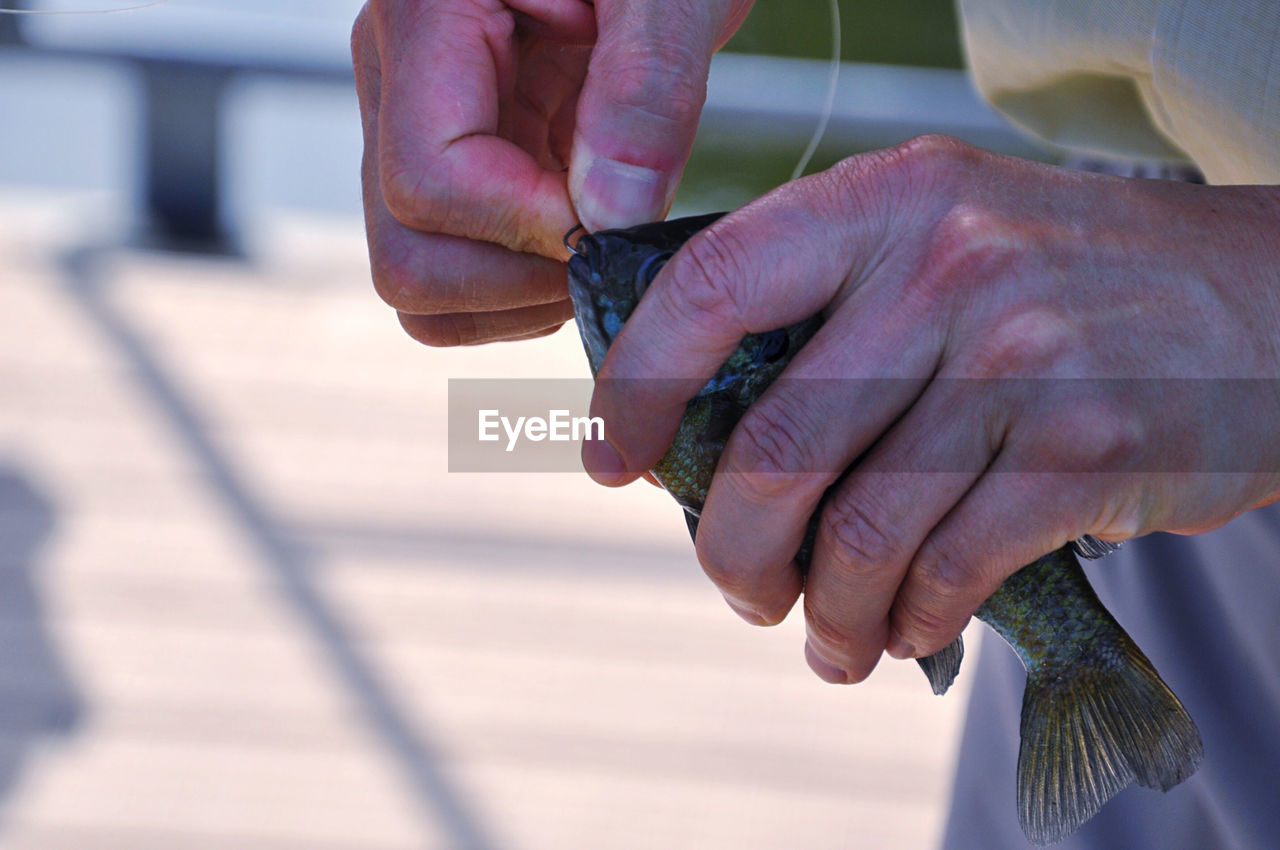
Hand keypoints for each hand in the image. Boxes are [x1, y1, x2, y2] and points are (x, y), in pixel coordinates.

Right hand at [352, 0, 752, 344]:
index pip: (430, 183)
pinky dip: (524, 286)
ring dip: (520, 296)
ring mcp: (414, 128)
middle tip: (610, 243)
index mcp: (428, 15)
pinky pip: (456, 268)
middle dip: (521, 281)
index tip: (617, 209)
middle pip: (407, 258)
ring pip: (420, 281)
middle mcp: (396, 80)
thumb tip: (610, 217)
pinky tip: (585, 234)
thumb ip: (646, 87)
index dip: (530, 226)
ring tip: (599, 239)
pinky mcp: (450, 162)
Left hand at [582, 135, 1279, 682]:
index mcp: (884, 201)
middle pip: (774, 445)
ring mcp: (1021, 359)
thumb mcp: (942, 234)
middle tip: (737, 587)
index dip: (637, 383)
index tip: (612, 457)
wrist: (1264, 302)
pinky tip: (907, 630)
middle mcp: (947, 267)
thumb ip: (828, 305)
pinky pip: (949, 569)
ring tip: (826, 638)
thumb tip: (696, 428)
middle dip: (731, 549)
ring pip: (861, 530)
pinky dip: (911, 620)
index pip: (710, 284)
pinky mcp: (1084, 452)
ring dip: (823, 611)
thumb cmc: (1067, 280)